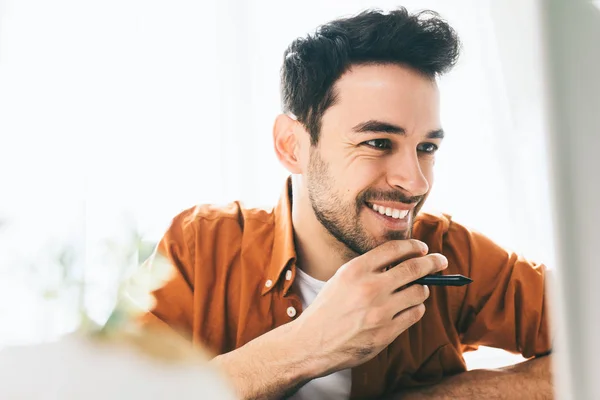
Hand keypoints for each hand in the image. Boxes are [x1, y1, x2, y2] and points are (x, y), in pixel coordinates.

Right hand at [290, 240, 447, 375]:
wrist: (312, 343)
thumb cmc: (327, 309)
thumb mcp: (342, 279)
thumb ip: (369, 269)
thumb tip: (403, 261)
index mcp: (356, 270)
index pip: (395, 249)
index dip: (414, 246)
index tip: (423, 248)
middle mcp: (370, 287)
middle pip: (414, 268)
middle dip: (433, 262)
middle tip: (440, 261)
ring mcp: (380, 311)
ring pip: (419, 292)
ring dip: (422, 289)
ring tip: (417, 289)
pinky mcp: (387, 332)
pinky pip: (415, 314)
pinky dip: (416, 308)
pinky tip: (408, 308)